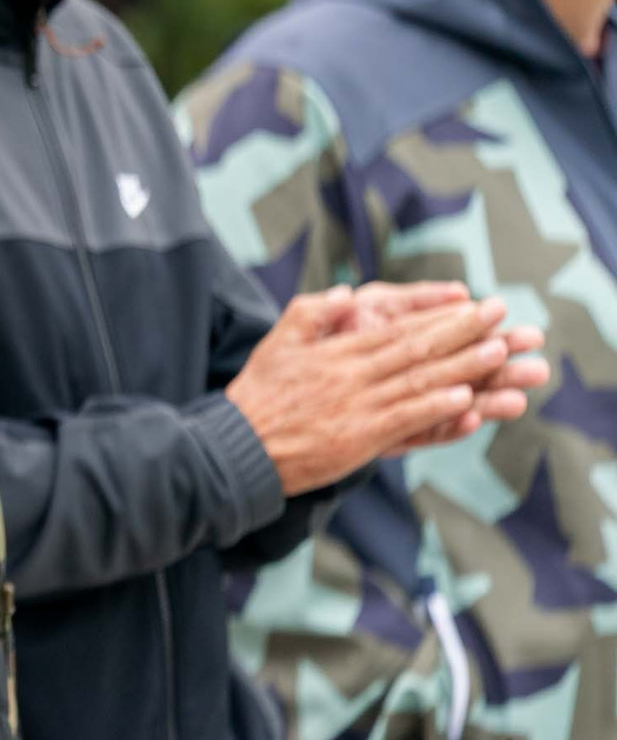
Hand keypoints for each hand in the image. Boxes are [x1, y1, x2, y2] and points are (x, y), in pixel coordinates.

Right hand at [226, 285, 543, 493]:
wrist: (239, 446)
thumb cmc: (257, 395)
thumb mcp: (276, 343)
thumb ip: (310, 314)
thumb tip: (343, 293)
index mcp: (337, 351)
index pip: (398, 329)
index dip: (440, 316)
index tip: (474, 304)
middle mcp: (353, 375)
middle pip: (417, 350)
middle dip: (463, 332)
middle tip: (500, 316)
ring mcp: (358, 407)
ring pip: (418, 382)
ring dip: (461, 366)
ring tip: (497, 352)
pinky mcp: (359, 438)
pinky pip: (405, 419)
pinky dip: (436, 408)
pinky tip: (465, 399)